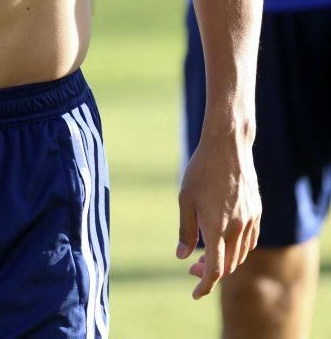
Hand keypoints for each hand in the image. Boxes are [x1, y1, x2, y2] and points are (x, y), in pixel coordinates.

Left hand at [176, 135, 260, 299]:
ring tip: (207, 255)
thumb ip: (185, 230)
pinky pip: (250, 240)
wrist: (228, 146)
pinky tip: (226, 243)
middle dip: (211, 272)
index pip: (215, 270)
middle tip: (193, 268)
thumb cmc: (201, 170)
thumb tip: (181, 256)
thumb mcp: (185, 199)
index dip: (205, 285)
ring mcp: (250, 220)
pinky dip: (238, 249)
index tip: (195, 293)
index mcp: (216, 227)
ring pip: (240, 254)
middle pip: (228, 265)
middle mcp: (236, 228)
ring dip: (226, 262)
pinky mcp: (256, 212)